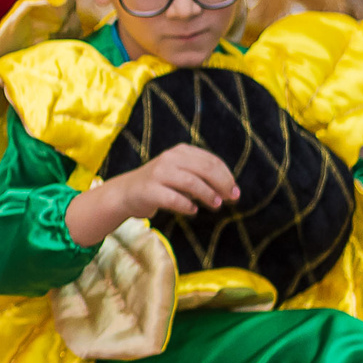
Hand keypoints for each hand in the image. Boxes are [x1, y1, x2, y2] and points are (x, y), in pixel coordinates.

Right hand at [68, 144, 238, 244]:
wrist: (126, 192)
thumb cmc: (160, 184)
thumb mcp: (181, 173)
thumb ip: (201, 177)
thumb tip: (230, 190)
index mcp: (180, 152)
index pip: (211, 161)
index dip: (227, 176)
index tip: (235, 191)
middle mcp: (170, 159)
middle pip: (205, 169)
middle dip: (222, 184)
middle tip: (231, 199)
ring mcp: (159, 174)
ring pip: (192, 183)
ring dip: (208, 195)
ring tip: (216, 205)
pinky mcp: (150, 191)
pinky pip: (174, 199)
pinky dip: (187, 206)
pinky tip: (193, 210)